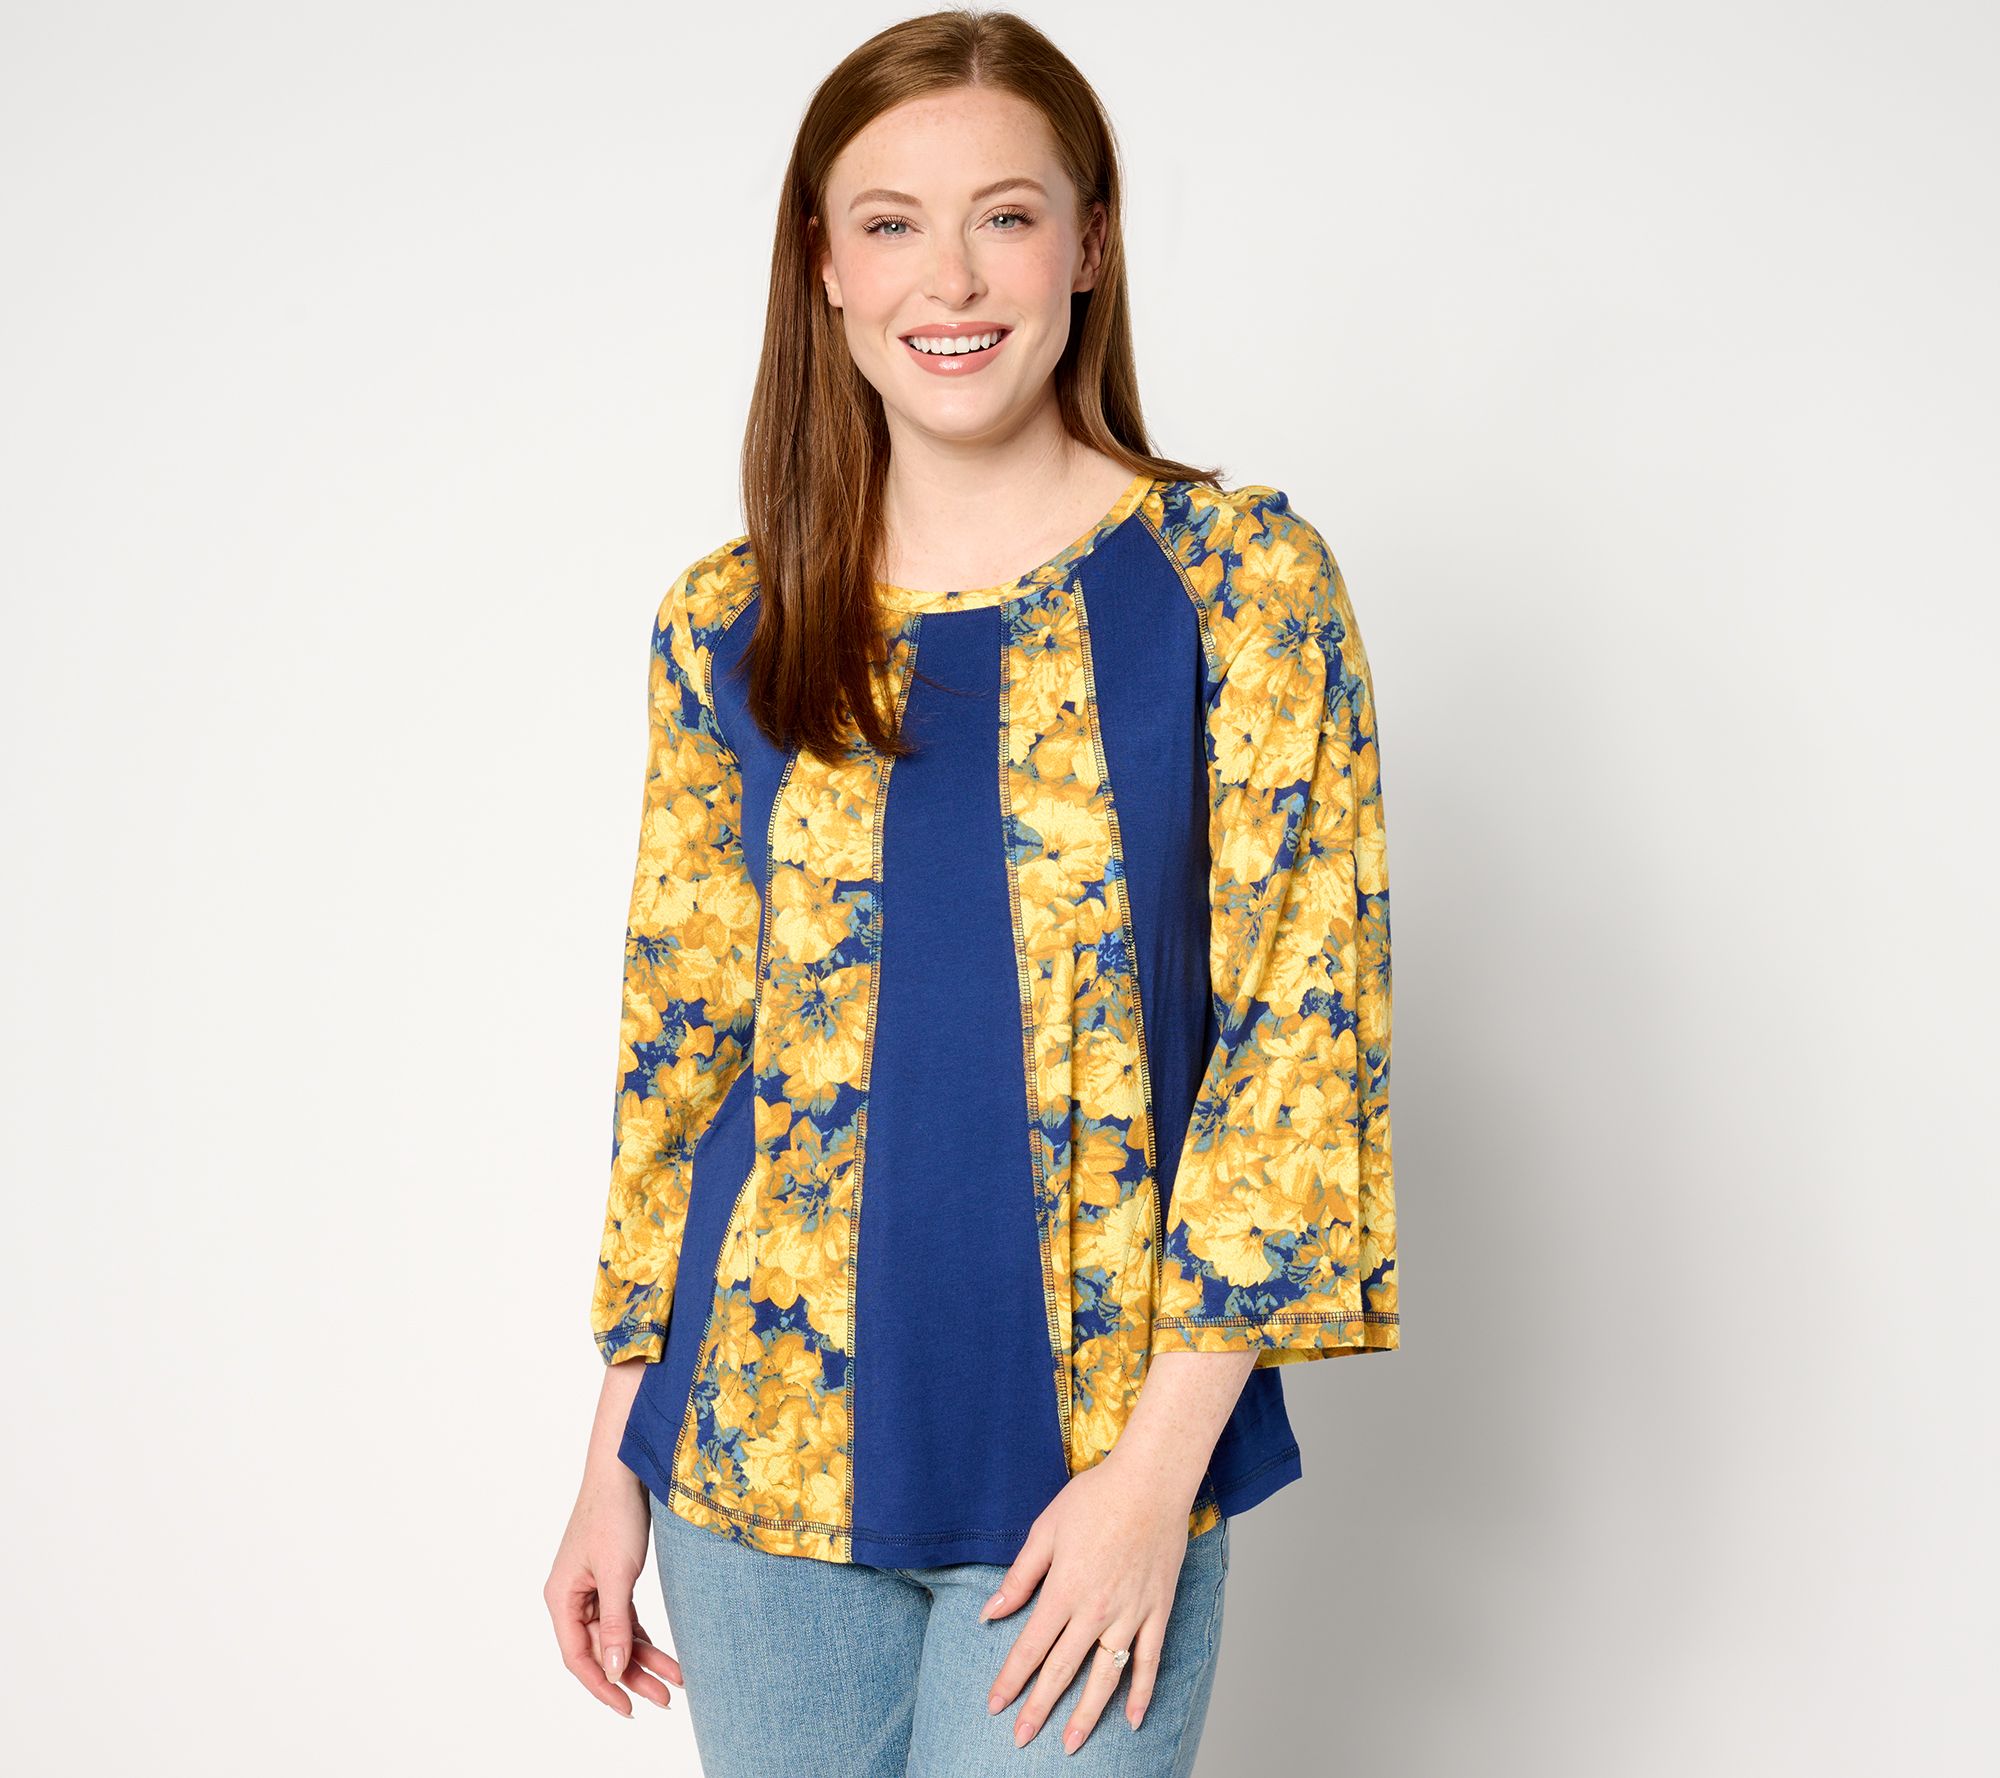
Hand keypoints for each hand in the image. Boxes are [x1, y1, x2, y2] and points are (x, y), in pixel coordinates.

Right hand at [545, 1466, 682, 1717]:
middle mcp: (572, 1596)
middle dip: (632, 1676)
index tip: (628, 1708)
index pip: (577, 1657)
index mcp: (561, 1597)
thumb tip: (611, 1670)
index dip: (602, 1685)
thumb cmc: (614, 1513)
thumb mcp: (617, 1573)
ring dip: (644, 1658)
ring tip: (676, 1681)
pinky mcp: (611, 1578)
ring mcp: (591, 1588)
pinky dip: (644, 1636)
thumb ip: (613, 1624)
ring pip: (615, 1636)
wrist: (625, 1468)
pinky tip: (665, 1654)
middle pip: (599, 1650)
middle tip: (664, 1700)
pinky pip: (625, 1618)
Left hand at [978, 1445, 1197, 1752]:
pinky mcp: (1158, 1610)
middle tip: (1021, 1739)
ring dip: (1088, 1714)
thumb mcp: (1047, 1529)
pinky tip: (1133, 1720)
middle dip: (1039, 1708)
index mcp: (1065, 1589)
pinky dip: (1142, 1692)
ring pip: (1106, 1675)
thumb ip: (1020, 1576)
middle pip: (1063, 1670)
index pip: (1031, 1647)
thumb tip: (990, 1613)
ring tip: (1071, 1744)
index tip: (995, 1706)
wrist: (1152, 1481)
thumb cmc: (1096, 1497)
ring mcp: (1131, 1613)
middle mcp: (1097, 1609)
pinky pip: (1151, 1660)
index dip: (1011, 1679)